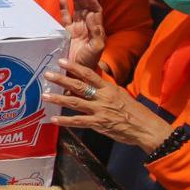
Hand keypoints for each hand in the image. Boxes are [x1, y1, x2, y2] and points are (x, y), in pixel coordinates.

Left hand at [44, 59, 173, 152]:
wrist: (145, 127)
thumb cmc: (134, 111)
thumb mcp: (120, 94)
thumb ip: (105, 89)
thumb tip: (92, 83)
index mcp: (108, 88)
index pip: (88, 74)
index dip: (74, 67)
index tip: (61, 61)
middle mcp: (102, 97)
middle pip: (78, 86)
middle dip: (61, 79)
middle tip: (47, 74)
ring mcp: (99, 110)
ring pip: (75, 102)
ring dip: (58, 98)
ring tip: (45, 96)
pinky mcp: (98, 124)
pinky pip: (78, 121)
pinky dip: (65, 120)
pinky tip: (54, 119)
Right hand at [59, 0, 105, 71]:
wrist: (76, 73)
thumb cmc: (89, 61)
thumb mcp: (96, 48)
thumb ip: (96, 32)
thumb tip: (93, 15)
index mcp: (96, 29)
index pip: (96, 11)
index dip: (92, 1)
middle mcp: (87, 27)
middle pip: (86, 8)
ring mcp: (76, 29)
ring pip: (76, 10)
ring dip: (75, 0)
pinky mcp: (66, 32)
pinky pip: (65, 18)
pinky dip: (63, 9)